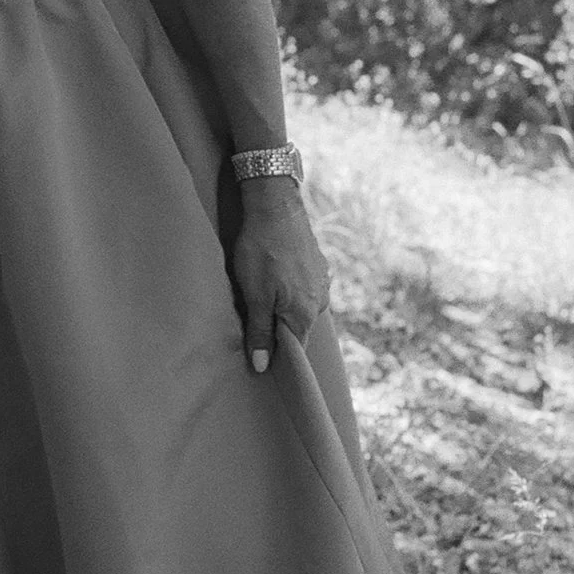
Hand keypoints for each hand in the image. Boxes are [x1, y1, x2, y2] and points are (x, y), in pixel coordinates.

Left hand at [229, 178, 329, 373]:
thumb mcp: (255, 295)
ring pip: (299, 307)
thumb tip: (262, 366)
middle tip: (251, 315)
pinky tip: (272, 275)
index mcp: (305, 315)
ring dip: (281, 305)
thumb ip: (260, 332)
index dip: (276, 354)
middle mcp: (320, 303)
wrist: (276, 207)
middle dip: (275, 328)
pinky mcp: (318, 266)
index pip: (294, 350)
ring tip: (260, 290)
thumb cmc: (262, 252)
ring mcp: (322, 282)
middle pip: (296, 328)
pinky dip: (288, 288)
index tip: (258, 353)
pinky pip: (303, 288)